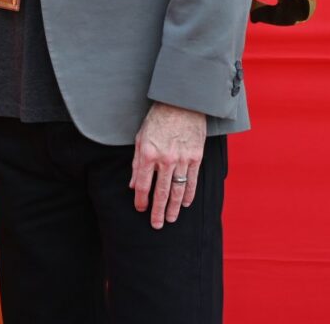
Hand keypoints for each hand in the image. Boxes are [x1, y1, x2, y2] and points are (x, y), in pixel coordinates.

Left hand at [130, 102, 205, 229]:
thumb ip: (136, 163)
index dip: (141, 200)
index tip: (140, 210)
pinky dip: (189, 195)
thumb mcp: (140, 138)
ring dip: (173, 208)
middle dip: (157, 211)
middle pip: (161, 193)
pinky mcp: (196, 157)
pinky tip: (185, 204)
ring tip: (170, 219)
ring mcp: (182, 159)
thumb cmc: (157, 119)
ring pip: (178, 190)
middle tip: (156, 225)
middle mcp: (165, 159)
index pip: (143, 185)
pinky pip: (192, 181)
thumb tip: (133, 185)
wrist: (181, 103)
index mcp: (148, 154)